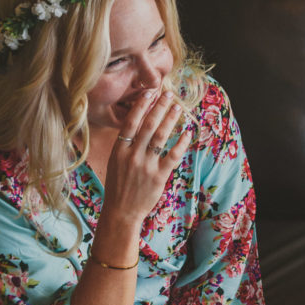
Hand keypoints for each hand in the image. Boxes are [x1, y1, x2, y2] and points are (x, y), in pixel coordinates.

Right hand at [103, 91, 192, 223]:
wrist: (121, 212)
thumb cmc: (118, 186)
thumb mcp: (116, 162)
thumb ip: (127, 144)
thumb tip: (139, 123)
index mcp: (119, 150)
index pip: (131, 122)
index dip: (141, 105)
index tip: (150, 92)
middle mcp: (132, 155)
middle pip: (148, 125)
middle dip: (160, 107)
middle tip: (169, 94)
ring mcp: (146, 166)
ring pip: (161, 137)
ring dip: (171, 120)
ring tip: (179, 108)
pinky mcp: (158, 176)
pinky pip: (173, 156)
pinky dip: (181, 143)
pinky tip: (188, 133)